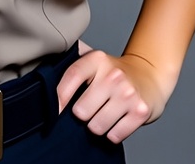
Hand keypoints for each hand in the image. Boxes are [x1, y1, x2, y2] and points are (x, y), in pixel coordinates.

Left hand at [56, 47, 170, 143]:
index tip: (56, 110)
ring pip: (96, 127)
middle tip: (90, 108)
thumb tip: (44, 66)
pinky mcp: (140, 111)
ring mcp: (128, 93)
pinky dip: (113, 134)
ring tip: (103, 114)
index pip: (71, 77)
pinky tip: (116, 121)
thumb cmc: (115, 72)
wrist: (150, 76)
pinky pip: (114, 136)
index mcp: (97, 59)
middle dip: (83, 115)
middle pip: (81, 111)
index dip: (59, 97)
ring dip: (97, 126)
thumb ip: (73, 60)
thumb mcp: (96, 60)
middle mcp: (113, 75)